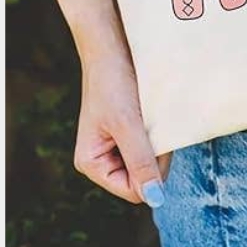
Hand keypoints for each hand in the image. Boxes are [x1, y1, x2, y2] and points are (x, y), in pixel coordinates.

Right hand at [74, 54, 166, 206]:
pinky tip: (149, 114)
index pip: (133, 191)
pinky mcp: (127, 134)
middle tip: (148, 124)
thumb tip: (155, 199)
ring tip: (147, 116)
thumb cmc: (112, 82)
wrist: (111, 48)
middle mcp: (100, 160)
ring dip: (156, 143)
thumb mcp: (128, 125)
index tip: (150, 139)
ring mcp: (114, 148)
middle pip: (142, 179)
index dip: (150, 172)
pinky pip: (149, 147)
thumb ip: (141, 163)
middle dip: (154, 156)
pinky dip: (156, 134)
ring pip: (149, 163)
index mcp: (90, 164)